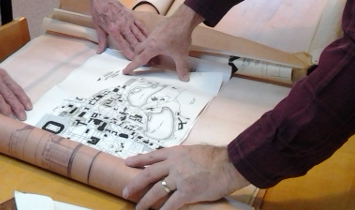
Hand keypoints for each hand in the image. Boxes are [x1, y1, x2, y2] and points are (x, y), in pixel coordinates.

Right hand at [0, 31, 31, 119]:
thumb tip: (8, 91)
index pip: (16, 88)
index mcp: (2, 75)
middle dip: (17, 106)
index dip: (23, 98)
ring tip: (10, 118)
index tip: (29, 107)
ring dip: (5, 109)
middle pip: (9, 94)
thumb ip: (0, 80)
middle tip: (23, 117)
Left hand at [88, 0, 147, 57]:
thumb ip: (101, 40)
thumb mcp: (98, 26)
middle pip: (132, 40)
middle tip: (144, 57)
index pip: (122, 44)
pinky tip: (149, 37)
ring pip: (138, 33)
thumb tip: (99, 51)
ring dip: (143, 42)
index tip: (133, 59)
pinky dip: (144, 31)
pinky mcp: (132, 15)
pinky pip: (140, 25)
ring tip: (149, 50)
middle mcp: (122, 26)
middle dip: (138, 50)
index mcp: (113, 29)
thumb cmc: (98, 11)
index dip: (128, 52)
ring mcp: (128, 20)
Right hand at [123, 4, 202, 80]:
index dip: (132, 66)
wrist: (183, 19)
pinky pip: (150, 38)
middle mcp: (149, 40)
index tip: (124, 71)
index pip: (139, 60)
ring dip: (145, 51)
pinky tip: (162, 46)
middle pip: (138, 50)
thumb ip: (181, 68)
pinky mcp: (157, 29)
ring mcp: (153, 33)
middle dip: (138, 58)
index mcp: (152, 48)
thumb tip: (185, 79)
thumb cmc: (180, 38)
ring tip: (154, 57)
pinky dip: (151, 44)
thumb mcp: (181, 55)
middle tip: (143, 64)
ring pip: (144, 44)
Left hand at [123, 145, 249, 209]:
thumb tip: (175, 162)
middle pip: (148, 174)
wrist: (229, 164)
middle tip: (125, 191)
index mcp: (175, 152)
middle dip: (134, 183)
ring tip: (139, 208)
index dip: (138, 160)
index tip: (127, 163)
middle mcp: (174, 164)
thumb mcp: (193, 151)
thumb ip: (182, 157)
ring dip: (146, 201)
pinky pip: (171, 203)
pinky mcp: (188, 192)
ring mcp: (180, 178)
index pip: (152, 156)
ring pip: (156, 190)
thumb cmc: (215, 157)